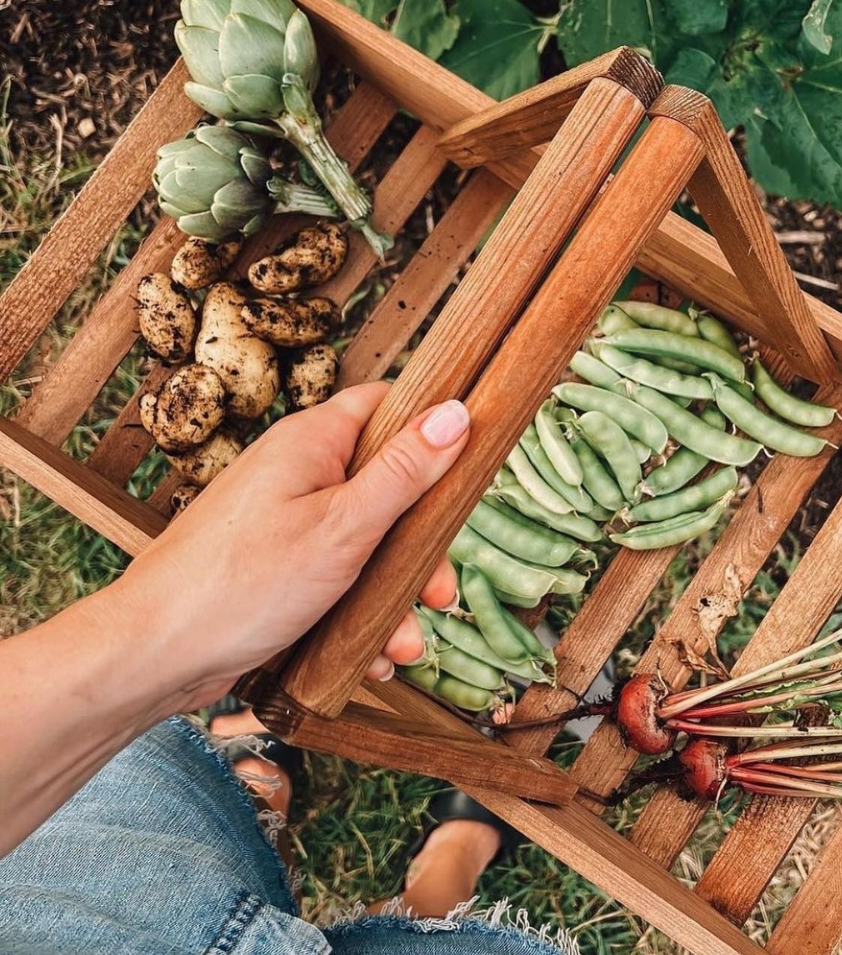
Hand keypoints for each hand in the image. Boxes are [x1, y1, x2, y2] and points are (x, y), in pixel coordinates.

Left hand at [122, 382, 469, 707]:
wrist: (154, 655)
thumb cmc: (242, 583)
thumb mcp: (344, 527)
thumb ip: (404, 472)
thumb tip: (457, 412)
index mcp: (313, 442)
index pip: (387, 404)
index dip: (431, 428)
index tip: (469, 465)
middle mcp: (300, 472)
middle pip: (387, 487)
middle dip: (420, 546)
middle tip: (440, 593)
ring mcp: (287, 520)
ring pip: (365, 542)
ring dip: (393, 593)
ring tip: (404, 646)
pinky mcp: (277, 565)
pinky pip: (335, 576)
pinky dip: (358, 612)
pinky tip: (370, 655)